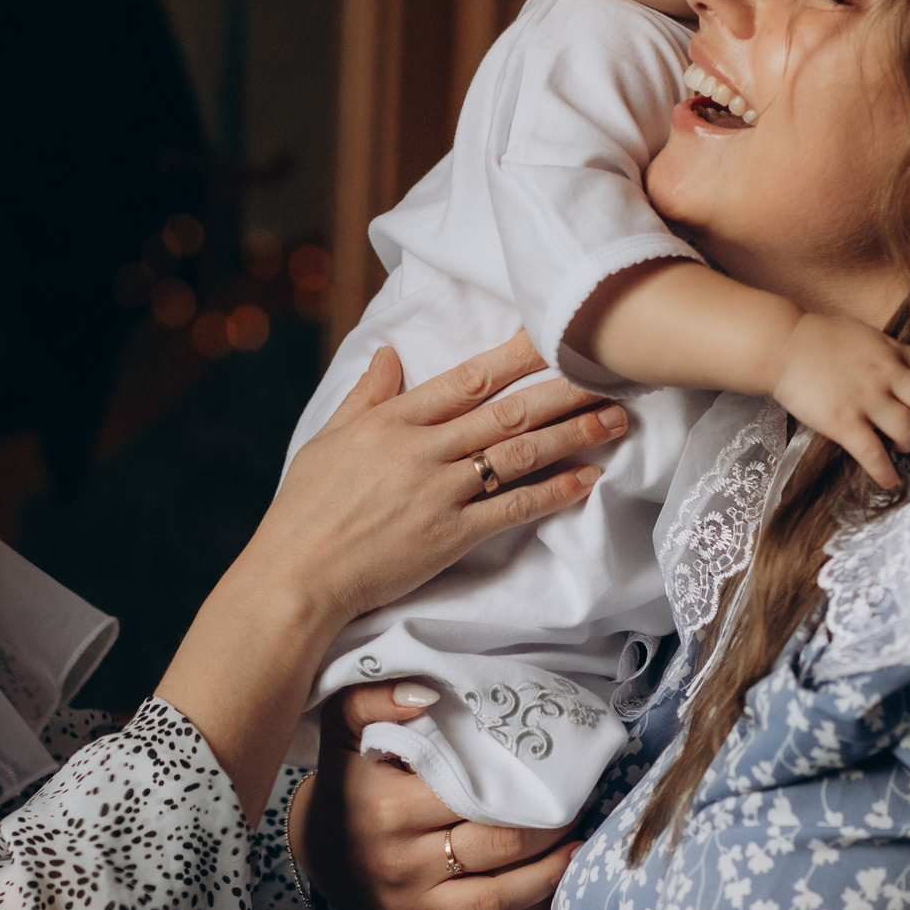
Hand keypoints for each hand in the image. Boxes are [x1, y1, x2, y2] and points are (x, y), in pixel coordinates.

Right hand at [259, 333, 626, 625]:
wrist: (296, 576)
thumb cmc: (305, 510)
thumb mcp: (328, 439)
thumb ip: (366, 395)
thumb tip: (388, 352)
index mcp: (392, 421)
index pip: (466, 379)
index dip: (515, 355)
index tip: (553, 334)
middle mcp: (421, 450)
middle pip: (506, 411)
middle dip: (562, 390)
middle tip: (609, 373)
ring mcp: (439, 493)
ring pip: (518, 454)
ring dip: (572, 435)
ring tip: (613, 420)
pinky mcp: (450, 535)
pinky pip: (513, 508)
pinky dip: (553, 492)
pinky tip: (587, 478)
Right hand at [291, 683, 577, 909]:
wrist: (315, 846)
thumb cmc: (347, 779)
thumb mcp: (345, 728)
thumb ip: (376, 697)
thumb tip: (428, 692)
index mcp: (389, 808)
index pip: (478, 794)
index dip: (527, 785)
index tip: (558, 772)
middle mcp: (400, 863)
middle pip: (499, 846)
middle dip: (550, 828)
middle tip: (578, 808)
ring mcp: (409, 909)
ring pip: (498, 901)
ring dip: (548, 879)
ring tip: (578, 853)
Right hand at [767, 312, 909, 489]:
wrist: (781, 345)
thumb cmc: (816, 337)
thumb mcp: (862, 333)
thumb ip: (885, 349)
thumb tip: (898, 363)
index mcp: (890, 352)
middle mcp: (885, 376)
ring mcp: (866, 401)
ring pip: (909, 429)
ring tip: (898, 447)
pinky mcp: (844, 423)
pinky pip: (874, 454)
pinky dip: (886, 472)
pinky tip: (890, 482)